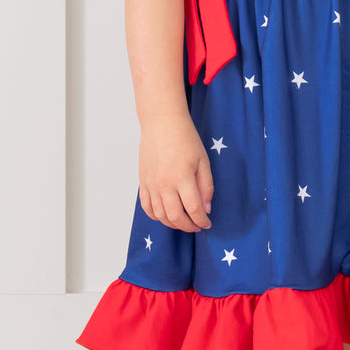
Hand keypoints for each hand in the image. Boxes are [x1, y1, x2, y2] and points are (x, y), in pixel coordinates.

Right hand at [139, 113, 213, 231]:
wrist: (162, 122)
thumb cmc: (185, 138)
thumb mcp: (203, 160)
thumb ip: (206, 186)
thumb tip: (206, 208)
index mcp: (182, 177)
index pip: (193, 209)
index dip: (202, 220)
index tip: (207, 224)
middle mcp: (164, 184)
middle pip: (175, 217)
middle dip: (188, 226)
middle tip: (197, 226)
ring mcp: (151, 184)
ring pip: (160, 215)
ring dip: (172, 223)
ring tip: (183, 222)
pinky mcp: (142, 182)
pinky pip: (147, 207)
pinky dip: (156, 216)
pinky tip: (165, 215)